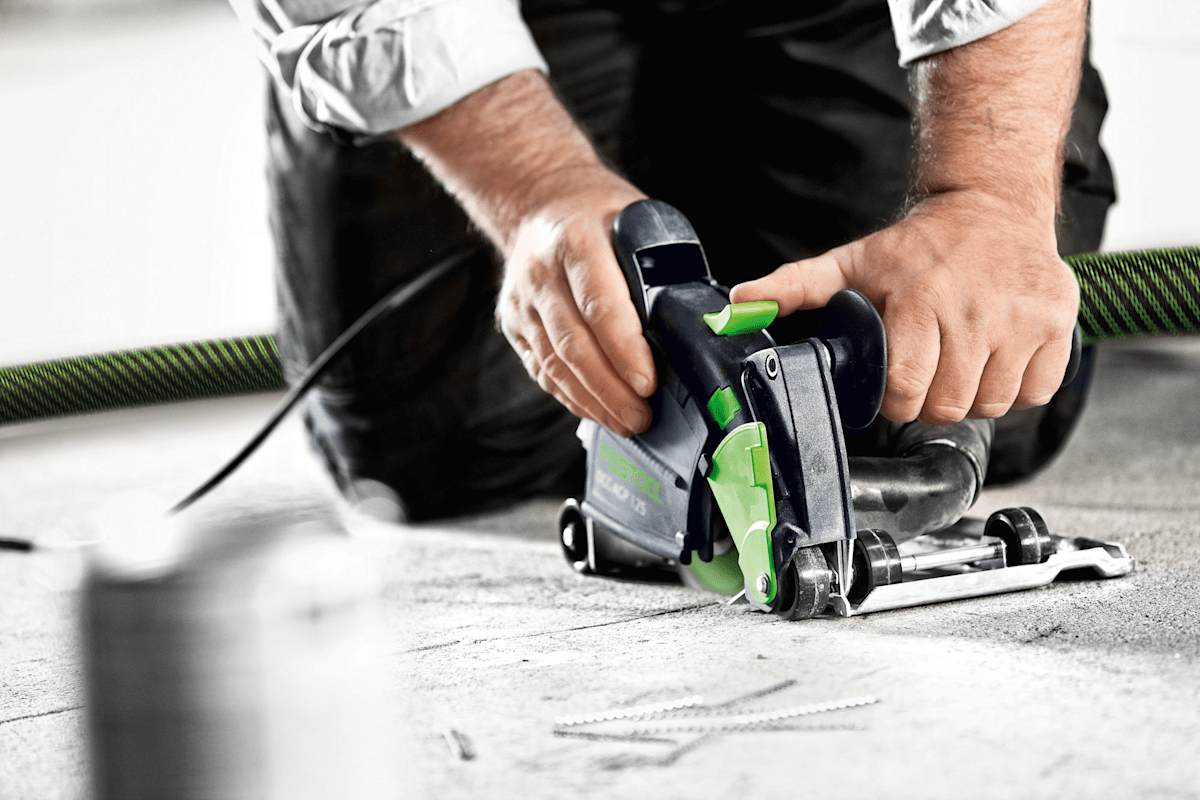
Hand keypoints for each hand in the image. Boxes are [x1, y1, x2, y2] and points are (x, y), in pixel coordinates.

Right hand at [398, 71, 656, 435]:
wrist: (539, 201)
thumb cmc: (599, 214)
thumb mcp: (638, 221)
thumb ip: (660, 267)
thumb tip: (695, 322)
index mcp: (575, 242)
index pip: (600, 305)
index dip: (624, 350)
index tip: (648, 383)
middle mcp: (540, 274)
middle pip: (573, 345)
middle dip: (611, 389)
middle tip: (642, 416)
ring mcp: (522, 302)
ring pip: (554, 365)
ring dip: (592, 401)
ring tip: (626, 422)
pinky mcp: (514, 324)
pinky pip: (542, 370)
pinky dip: (570, 396)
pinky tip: (597, 410)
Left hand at [730, 190, 1078, 423]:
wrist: (993, 205)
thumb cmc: (918, 245)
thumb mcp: (851, 263)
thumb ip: (792, 288)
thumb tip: (736, 306)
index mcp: (921, 301)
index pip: (908, 391)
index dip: (897, 401)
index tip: (895, 386)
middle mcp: (975, 311)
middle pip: (949, 404)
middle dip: (931, 401)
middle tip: (927, 373)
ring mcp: (1023, 319)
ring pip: (994, 403)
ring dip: (973, 396)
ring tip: (960, 362)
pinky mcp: (1058, 324)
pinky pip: (1038, 391)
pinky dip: (1017, 388)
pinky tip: (996, 359)